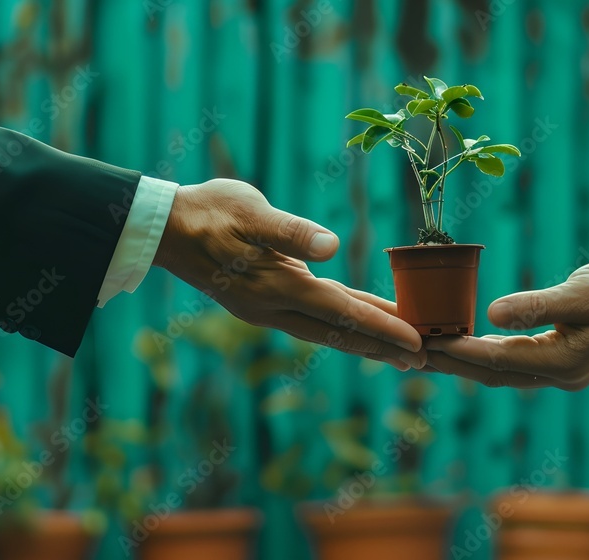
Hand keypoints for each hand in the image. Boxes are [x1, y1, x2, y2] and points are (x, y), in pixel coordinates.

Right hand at [153, 179, 424, 370]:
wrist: (164, 228)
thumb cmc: (209, 211)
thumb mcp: (250, 210)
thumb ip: (290, 231)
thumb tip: (331, 246)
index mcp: (277, 287)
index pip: (342, 311)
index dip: (382, 327)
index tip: (417, 342)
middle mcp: (275, 308)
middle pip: (341, 334)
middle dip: (383, 347)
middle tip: (424, 360)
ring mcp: (268, 311)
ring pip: (329, 333)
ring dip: (366, 343)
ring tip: (402, 353)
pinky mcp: (265, 304)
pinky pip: (315, 321)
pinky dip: (344, 327)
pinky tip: (360, 325)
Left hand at [423, 248, 588, 389]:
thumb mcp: (581, 292)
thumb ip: (537, 305)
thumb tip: (491, 314)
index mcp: (565, 363)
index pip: (499, 360)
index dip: (460, 352)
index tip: (427, 342)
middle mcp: (560, 376)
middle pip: (494, 374)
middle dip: (453, 365)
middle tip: (412, 354)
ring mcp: (562, 372)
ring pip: (502, 372)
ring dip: (466, 363)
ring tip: (429, 352)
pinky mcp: (562, 361)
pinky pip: (515, 363)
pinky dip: (487, 356)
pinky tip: (467, 347)